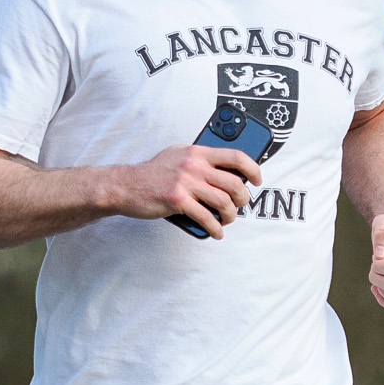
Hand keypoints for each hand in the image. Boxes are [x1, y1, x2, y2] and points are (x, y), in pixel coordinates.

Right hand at [116, 144, 260, 238]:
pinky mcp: (178, 200)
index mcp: (197, 152)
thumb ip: (200, 160)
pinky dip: (215, 229)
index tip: (257, 180)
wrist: (126, 185)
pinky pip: (206, 217)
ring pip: (224, 202)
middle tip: (239, 206)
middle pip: (234, 183)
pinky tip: (216, 232)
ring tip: (226, 221)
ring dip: (230, 216)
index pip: (236, 156)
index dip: (253, 169)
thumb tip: (226, 172)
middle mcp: (194, 164)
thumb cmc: (153, 173)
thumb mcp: (178, 156)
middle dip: (242, 200)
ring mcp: (186, 182)